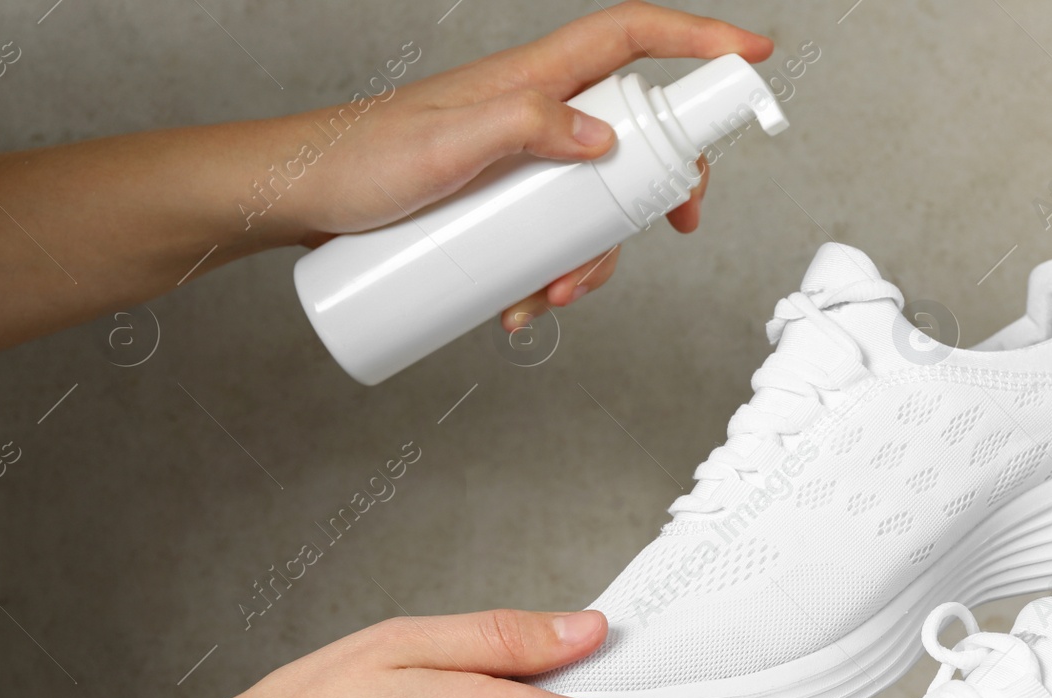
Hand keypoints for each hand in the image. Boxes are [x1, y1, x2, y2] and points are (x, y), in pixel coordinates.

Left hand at [275, 1, 767, 330]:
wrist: (298, 200)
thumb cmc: (358, 160)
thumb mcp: (446, 142)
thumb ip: (525, 123)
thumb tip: (607, 136)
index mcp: (532, 78)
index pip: (633, 37)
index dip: (698, 38)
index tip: (753, 57)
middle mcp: (536, 112)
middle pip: (636, 129)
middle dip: (665, 181)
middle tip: (677, 223)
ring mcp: (521, 160)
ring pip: (597, 198)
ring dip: (594, 255)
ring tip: (550, 297)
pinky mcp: (500, 202)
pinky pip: (553, 233)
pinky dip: (553, 273)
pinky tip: (522, 307)